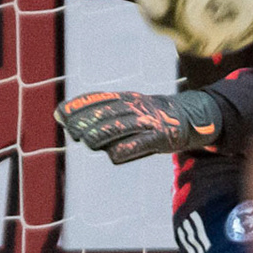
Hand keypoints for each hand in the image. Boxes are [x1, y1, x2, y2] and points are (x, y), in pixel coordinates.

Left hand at [55, 89, 221, 163]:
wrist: (192, 117)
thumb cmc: (151, 117)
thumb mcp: (127, 107)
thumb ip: (98, 111)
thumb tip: (60, 115)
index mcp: (126, 98)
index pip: (97, 99)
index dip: (77, 106)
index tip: (61, 113)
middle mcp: (136, 108)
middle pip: (105, 113)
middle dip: (85, 123)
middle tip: (75, 133)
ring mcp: (149, 123)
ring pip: (118, 127)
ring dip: (99, 136)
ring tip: (88, 141)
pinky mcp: (160, 138)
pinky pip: (139, 144)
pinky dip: (124, 150)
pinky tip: (113, 154)